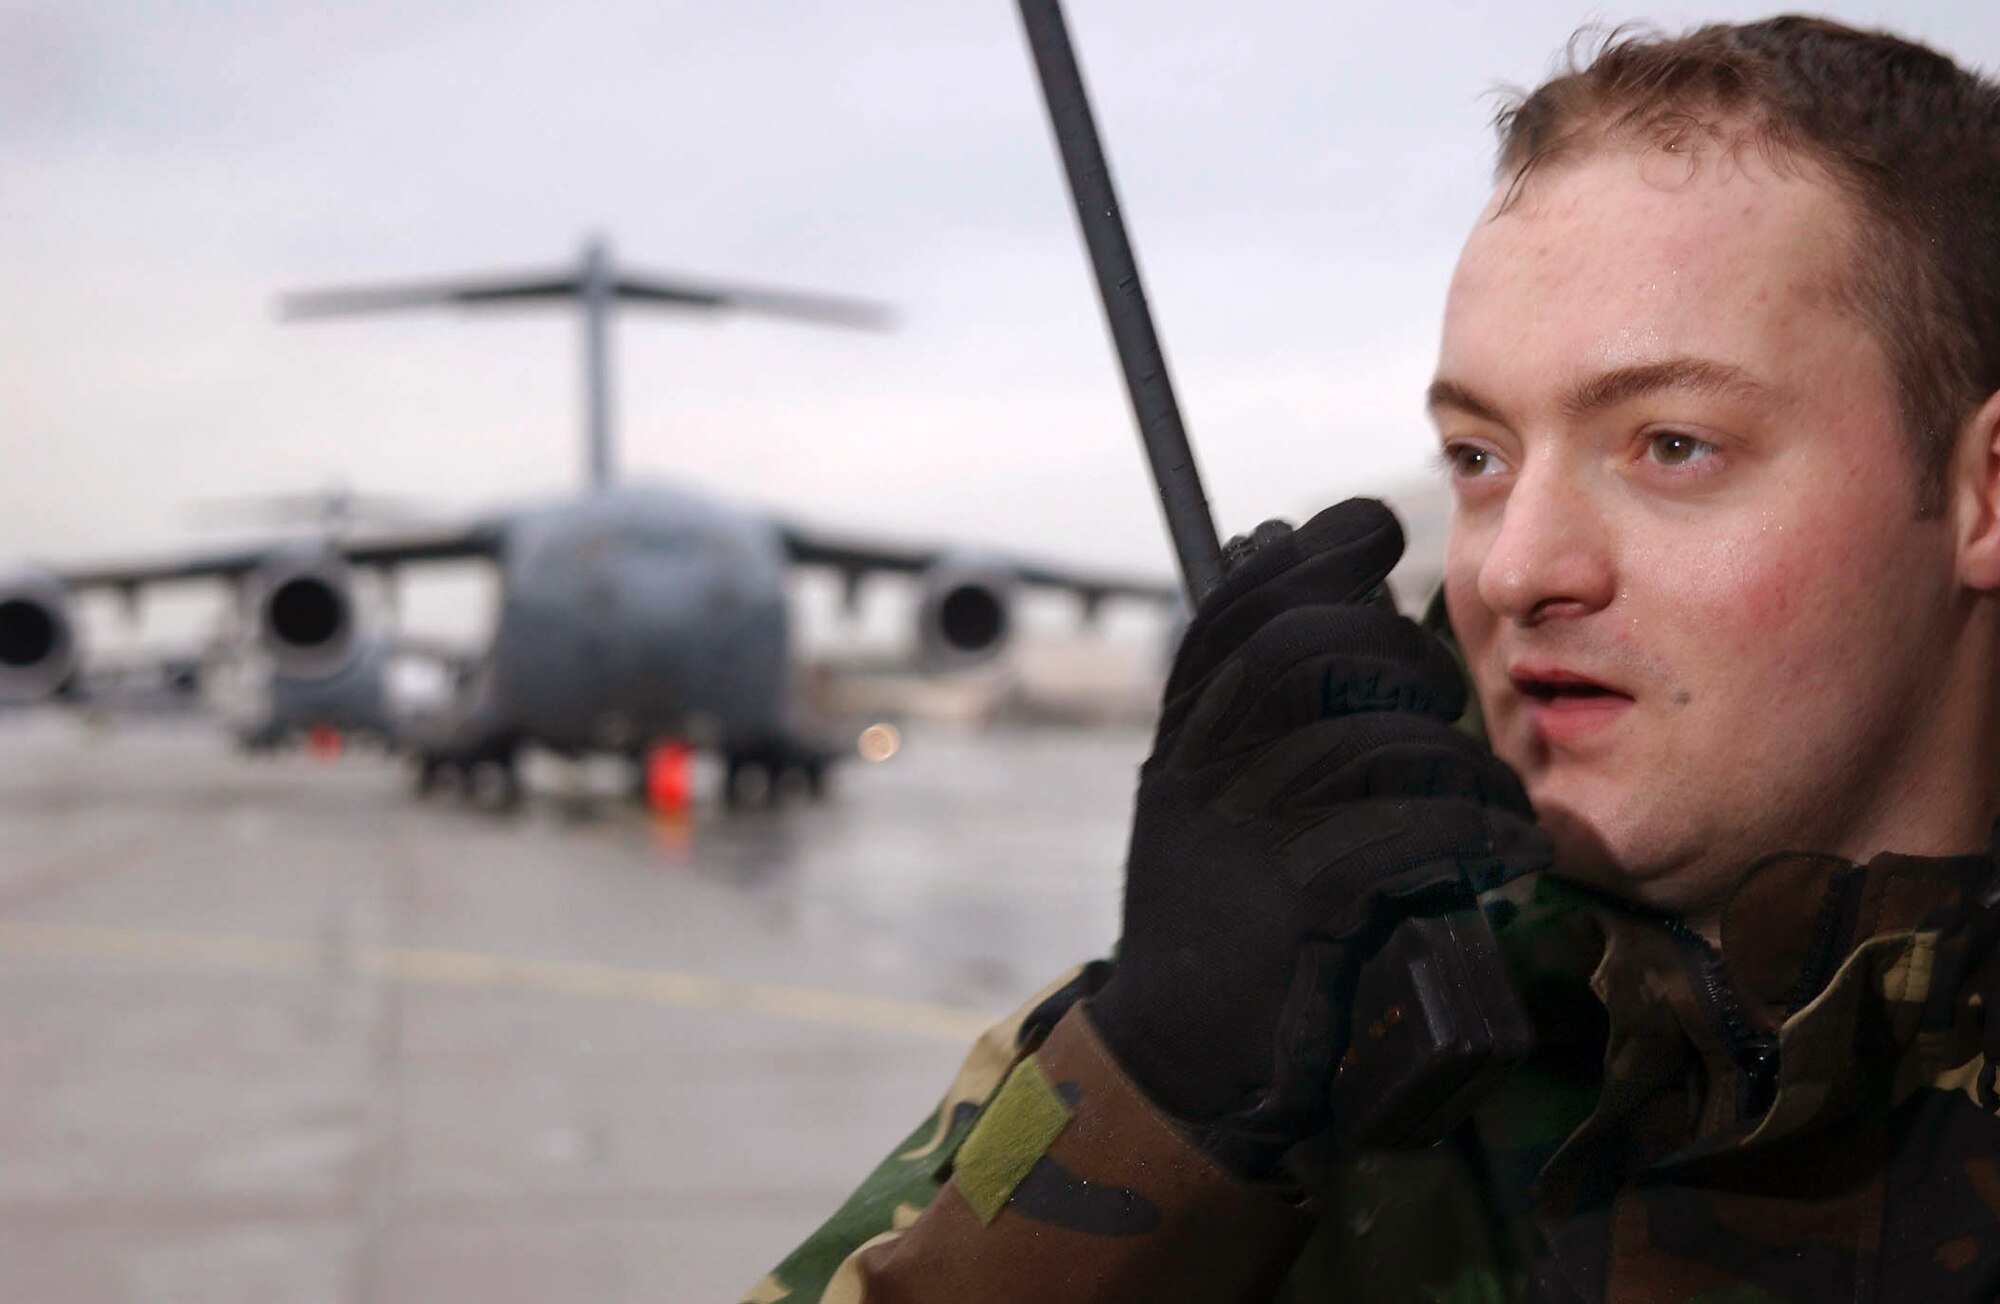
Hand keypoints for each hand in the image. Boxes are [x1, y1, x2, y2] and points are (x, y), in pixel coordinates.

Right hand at [1085, 499, 1549, 1175]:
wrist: (1184, 1061)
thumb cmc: (1223, 924)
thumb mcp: (1212, 810)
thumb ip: (1251, 720)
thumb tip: (1310, 601)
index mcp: (1186, 742)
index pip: (1231, 614)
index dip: (1305, 557)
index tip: (1369, 529)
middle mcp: (1201, 773)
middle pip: (1294, 651)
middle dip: (1392, 648)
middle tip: (1446, 691)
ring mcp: (1242, 836)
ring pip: (1362, 736)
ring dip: (1455, 751)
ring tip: (1498, 791)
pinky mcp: (1294, 905)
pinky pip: (1400, 830)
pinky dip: (1469, 826)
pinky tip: (1506, 843)